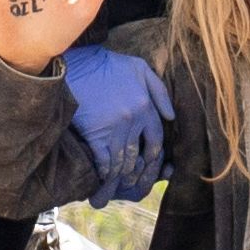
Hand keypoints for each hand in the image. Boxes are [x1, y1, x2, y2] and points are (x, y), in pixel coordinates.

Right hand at [61, 44, 174, 205]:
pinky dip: (104, 173)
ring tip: (118, 186)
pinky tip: (102, 178)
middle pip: (140, 155)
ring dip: (120, 176)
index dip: (153, 156)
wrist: (78, 63)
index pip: (156, 140)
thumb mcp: (141, 69)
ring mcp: (114, 128)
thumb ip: (160, 92)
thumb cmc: (109, 65)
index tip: (148, 164)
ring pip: (123, 162)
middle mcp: (133, 119)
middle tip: (132, 183)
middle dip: (137, 171)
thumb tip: (171, 116)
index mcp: (146, 107)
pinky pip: (104, 161)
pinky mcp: (95, 134)